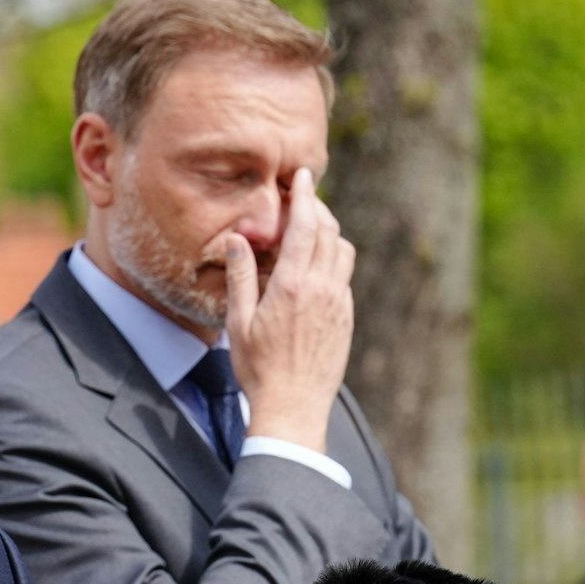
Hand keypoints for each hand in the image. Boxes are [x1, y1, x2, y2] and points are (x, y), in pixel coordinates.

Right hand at [218, 167, 354, 453]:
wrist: (293, 407)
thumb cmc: (258, 368)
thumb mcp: (238, 322)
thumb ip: (241, 276)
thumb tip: (238, 239)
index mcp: (293, 285)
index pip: (306, 227)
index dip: (305, 197)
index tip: (302, 176)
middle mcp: (322, 289)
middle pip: (329, 232)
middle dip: (317, 209)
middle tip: (302, 199)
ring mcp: (339, 303)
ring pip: (342, 251)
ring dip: (329, 234)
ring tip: (309, 232)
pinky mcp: (346, 318)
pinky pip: (343, 277)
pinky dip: (332, 261)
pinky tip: (314, 270)